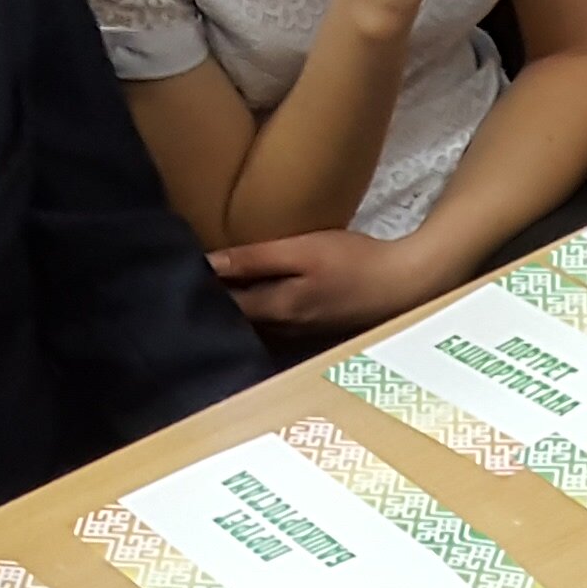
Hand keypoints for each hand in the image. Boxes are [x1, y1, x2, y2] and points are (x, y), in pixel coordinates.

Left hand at [207, 226, 447, 334]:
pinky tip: (260, 305)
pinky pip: (278, 329)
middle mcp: (285, 331)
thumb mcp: (303, 250)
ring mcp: (304, 336)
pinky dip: (262, 319)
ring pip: (257, 329)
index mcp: (277, 310)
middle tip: (190, 286)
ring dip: (237, 316)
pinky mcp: (319, 332)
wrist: (408, 284)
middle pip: (238, 323)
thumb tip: (208, 264)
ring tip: (218, 295)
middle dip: (215, 307)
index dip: (200, 292)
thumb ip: (256, 258)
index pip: (223, 306)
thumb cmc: (356, 262)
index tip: (179, 275)